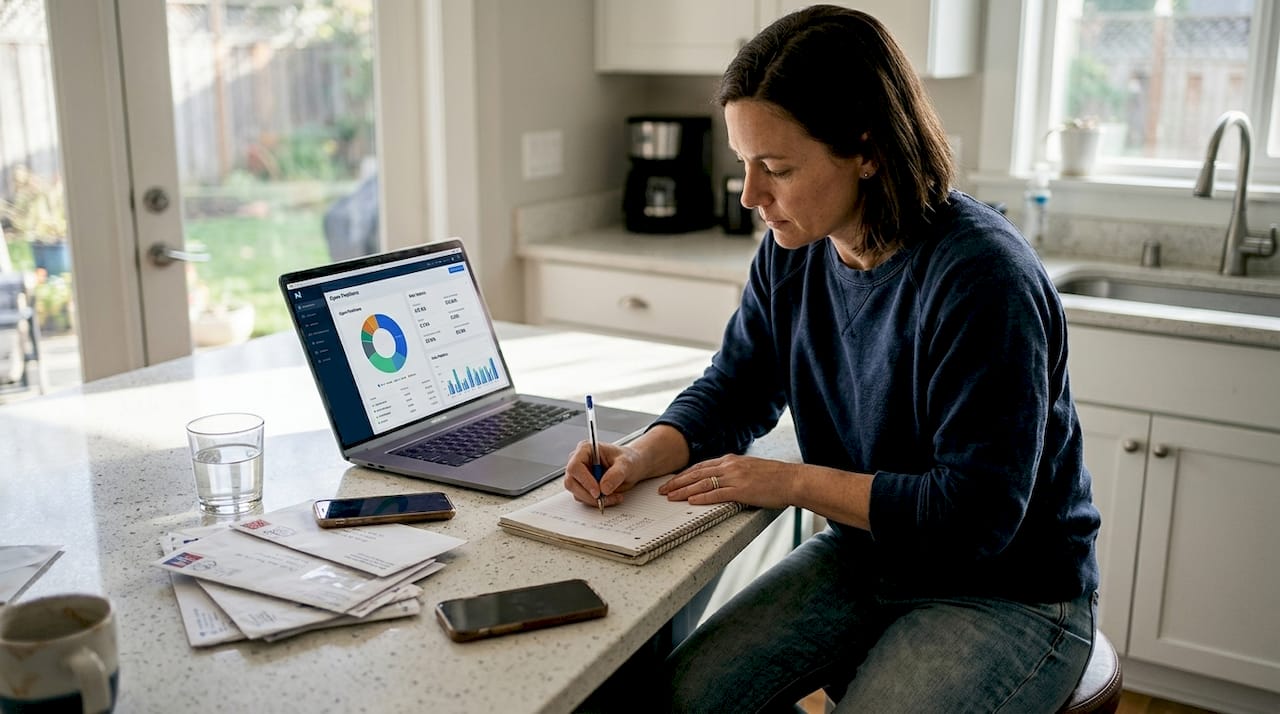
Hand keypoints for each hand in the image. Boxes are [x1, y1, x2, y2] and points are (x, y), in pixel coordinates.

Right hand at [563, 440, 648, 507]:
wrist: (632, 467)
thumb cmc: (628, 460)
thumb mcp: (626, 464)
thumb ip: (616, 474)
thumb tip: (604, 488)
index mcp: (586, 450)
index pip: (575, 466)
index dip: (584, 480)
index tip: (598, 492)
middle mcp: (579, 461)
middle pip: (571, 482)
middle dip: (588, 494)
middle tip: (604, 499)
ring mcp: (580, 475)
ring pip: (577, 493)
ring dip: (594, 500)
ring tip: (613, 497)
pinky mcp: (583, 487)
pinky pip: (584, 498)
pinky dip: (596, 502)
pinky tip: (610, 497)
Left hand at [658, 454, 796, 508]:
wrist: (792, 480)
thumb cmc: (774, 478)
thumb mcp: (750, 469)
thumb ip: (734, 473)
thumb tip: (721, 481)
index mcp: (731, 460)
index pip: (701, 467)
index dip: (684, 474)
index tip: (672, 481)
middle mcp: (730, 466)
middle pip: (697, 474)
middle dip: (677, 482)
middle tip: (663, 489)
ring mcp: (735, 477)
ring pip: (703, 483)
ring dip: (684, 491)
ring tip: (670, 497)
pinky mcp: (741, 490)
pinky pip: (717, 494)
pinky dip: (702, 498)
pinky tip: (691, 502)